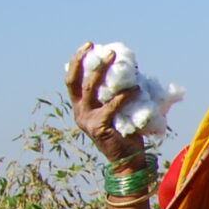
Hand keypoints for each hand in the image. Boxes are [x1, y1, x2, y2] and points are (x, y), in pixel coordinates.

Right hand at [65, 43, 144, 166]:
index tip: (88, 46)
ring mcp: (87, 120)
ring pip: (90, 89)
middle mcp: (79, 112)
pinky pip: (111, 106)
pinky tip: (136, 88)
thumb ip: (119, 94)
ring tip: (115, 58)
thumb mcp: (119, 111)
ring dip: (102, 71)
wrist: (129, 161)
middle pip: (74, 82)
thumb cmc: (127, 134)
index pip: (72, 81)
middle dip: (83, 61)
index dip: (77, 63)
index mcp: (81, 108)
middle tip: (98, 48)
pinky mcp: (99, 127)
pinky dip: (124, 95)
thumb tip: (133, 71)